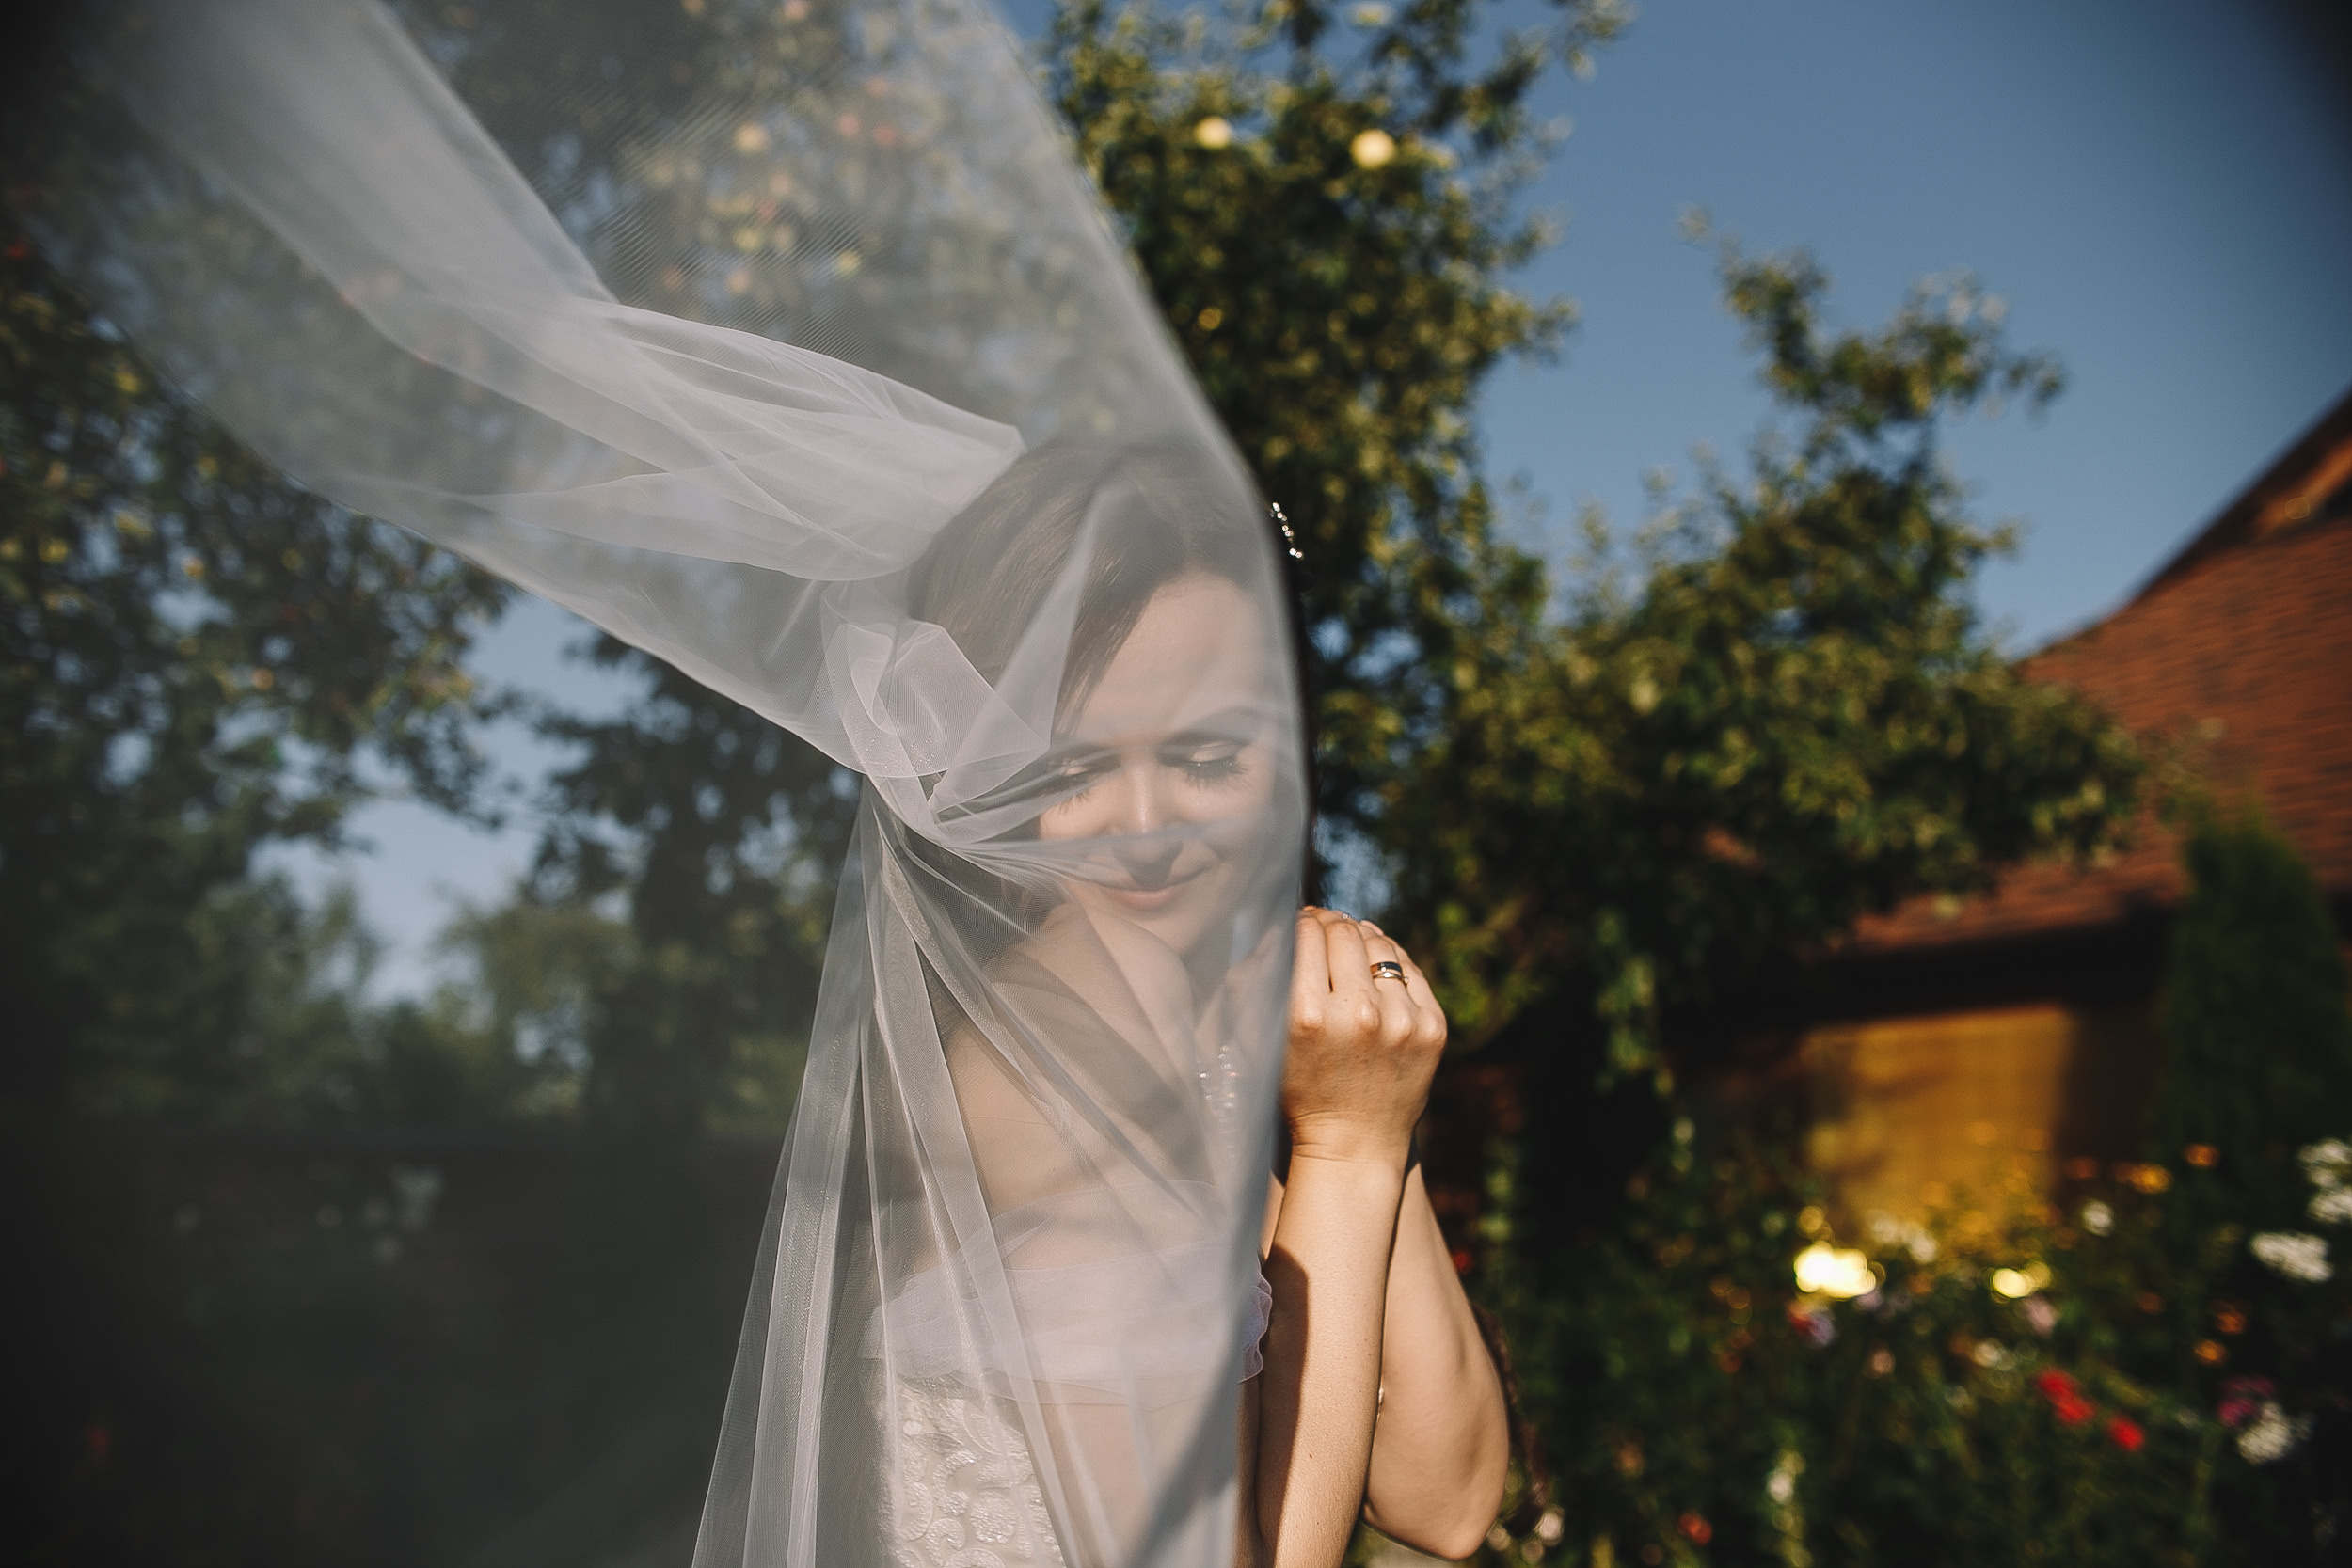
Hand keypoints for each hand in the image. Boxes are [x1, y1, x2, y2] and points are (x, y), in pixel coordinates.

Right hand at [1282, 908, 1447, 1169]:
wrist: (1353, 1146)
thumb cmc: (1298, 1091)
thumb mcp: (1264, 1041)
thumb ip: (1258, 983)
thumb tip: (1274, 926)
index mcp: (1307, 1016)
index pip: (1307, 935)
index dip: (1302, 920)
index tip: (1300, 921)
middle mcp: (1358, 1014)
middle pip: (1345, 934)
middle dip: (1331, 924)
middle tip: (1324, 925)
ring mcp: (1402, 1021)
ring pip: (1381, 946)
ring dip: (1362, 939)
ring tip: (1351, 944)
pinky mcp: (1433, 1028)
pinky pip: (1411, 970)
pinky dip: (1392, 961)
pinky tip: (1378, 962)